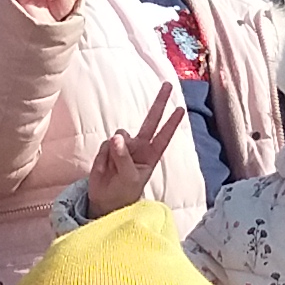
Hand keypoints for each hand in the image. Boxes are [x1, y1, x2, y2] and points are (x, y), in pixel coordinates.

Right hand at [83, 82, 181, 216]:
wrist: (105, 200)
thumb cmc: (124, 191)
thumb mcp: (129, 178)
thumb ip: (124, 158)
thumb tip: (117, 137)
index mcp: (150, 155)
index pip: (163, 136)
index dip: (171, 123)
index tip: (180, 109)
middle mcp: (139, 146)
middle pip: (151, 121)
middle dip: (159, 103)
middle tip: (168, 85)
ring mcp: (123, 145)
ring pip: (120, 134)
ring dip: (116, 150)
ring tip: (114, 168)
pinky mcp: (108, 147)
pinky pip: (106, 144)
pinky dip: (104, 156)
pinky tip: (105, 167)